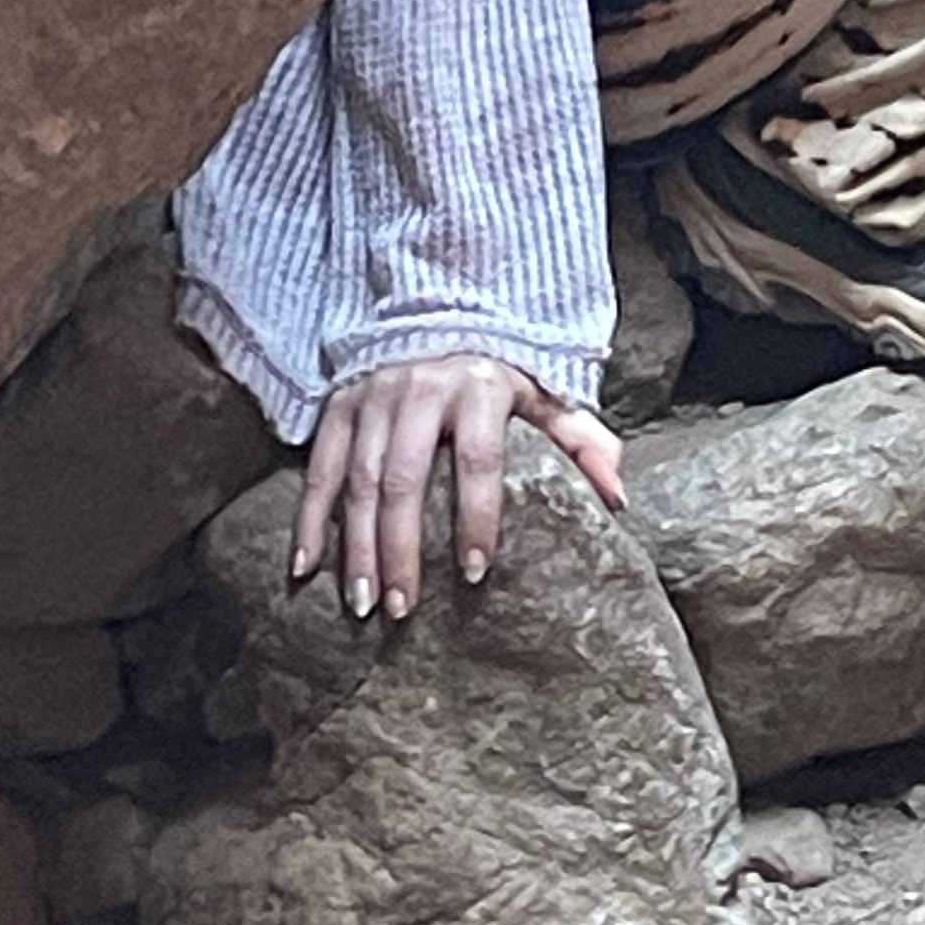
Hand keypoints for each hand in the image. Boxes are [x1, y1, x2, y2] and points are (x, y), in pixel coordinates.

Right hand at [288, 354, 627, 621]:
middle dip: (401, 550)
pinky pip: (319, 470)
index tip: (477, 572)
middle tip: (402, 610)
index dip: (477, 516)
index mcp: (478, 387)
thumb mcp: (546, 398)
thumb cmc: (500, 375)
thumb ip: (582, 444)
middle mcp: (419, 390)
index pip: (477, 459)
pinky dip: (309, 520)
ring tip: (364, 604)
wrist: (437, 315)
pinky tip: (306, 568)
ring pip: (357, 481)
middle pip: (404, 480)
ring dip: (356, 548)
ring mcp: (372, 398)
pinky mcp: (338, 406)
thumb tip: (617, 499)